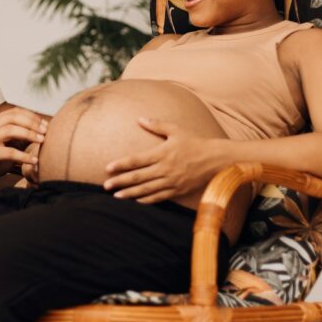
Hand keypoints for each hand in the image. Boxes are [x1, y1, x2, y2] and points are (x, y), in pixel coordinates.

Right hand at [0, 108, 46, 189]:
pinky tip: (34, 161)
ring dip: (29, 134)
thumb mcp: (10, 142)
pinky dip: (23, 156)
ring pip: (9, 130)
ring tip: (42, 141)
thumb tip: (45, 129)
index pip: (16, 112)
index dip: (32, 116)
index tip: (46, 125)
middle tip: (45, 131)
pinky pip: (8, 153)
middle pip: (13, 118)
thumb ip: (23, 134)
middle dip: (32, 123)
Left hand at [103, 118, 218, 203]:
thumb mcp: (176, 130)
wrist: (215, 159)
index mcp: (162, 153)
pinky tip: (136, 202)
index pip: (136, 160)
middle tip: (106, 186)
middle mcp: (165, 169)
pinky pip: (159, 197)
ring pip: (146, 190)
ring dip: (130, 194)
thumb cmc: (195, 142)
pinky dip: (146, 200)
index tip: (108, 168)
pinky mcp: (177, 190)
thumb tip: (140, 119)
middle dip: (120, 182)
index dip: (121, 164)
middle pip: (138, 177)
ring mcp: (171, 181)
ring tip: (116, 197)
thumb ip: (157, 125)